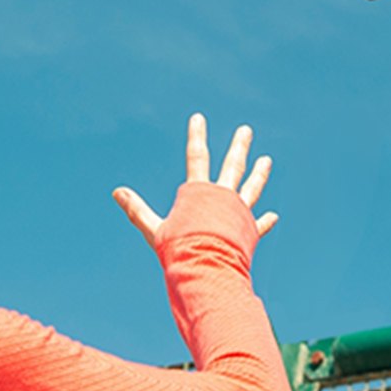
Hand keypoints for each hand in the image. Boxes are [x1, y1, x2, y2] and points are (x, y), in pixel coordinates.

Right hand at [113, 115, 278, 247]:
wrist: (207, 272)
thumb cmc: (179, 252)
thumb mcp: (153, 230)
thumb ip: (137, 210)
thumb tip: (117, 191)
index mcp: (200, 193)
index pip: (197, 157)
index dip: (197, 136)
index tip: (199, 118)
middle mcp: (224, 198)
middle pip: (233, 166)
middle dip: (239, 147)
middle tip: (247, 130)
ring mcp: (239, 213)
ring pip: (252, 188)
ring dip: (259, 174)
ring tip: (267, 160)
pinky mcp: (249, 232)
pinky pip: (258, 225)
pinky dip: (265, 221)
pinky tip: (273, 216)